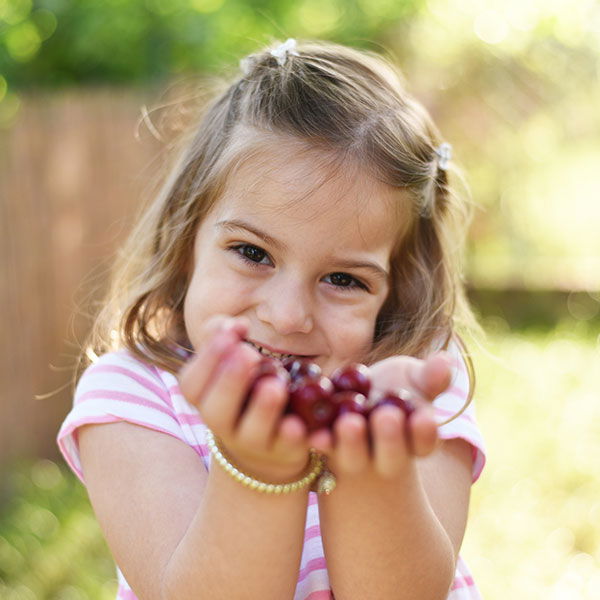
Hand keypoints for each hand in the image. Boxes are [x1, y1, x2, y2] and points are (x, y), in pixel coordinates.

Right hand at [178, 315, 312, 482]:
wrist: (266, 445)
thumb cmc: (243, 391)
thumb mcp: (229, 364)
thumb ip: (224, 338)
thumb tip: (236, 325)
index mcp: (205, 400)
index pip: (192, 384)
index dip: (208, 358)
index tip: (232, 331)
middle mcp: (225, 424)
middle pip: (217, 411)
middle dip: (230, 382)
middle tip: (248, 354)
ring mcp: (255, 442)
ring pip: (253, 433)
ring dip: (263, 409)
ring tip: (274, 385)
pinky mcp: (285, 451)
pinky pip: (292, 447)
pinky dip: (296, 437)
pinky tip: (300, 424)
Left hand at [307, 353, 451, 479]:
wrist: (358, 403)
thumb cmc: (396, 390)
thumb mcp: (415, 381)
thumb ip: (431, 376)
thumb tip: (446, 360)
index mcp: (415, 441)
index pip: (425, 442)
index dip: (425, 432)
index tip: (425, 417)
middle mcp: (386, 457)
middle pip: (391, 456)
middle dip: (389, 439)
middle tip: (386, 417)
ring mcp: (354, 457)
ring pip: (354, 456)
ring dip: (352, 442)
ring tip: (349, 422)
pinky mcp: (325, 450)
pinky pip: (321, 449)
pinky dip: (317, 441)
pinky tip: (311, 431)